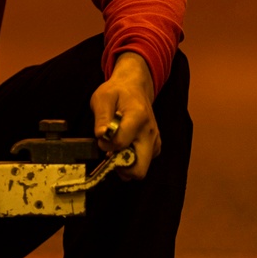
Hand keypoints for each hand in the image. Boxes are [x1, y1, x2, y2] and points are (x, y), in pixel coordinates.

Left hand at [89, 52, 160, 179]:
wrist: (134, 88)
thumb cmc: (117, 92)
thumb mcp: (102, 97)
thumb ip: (102, 117)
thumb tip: (101, 136)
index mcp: (138, 118)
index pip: (121, 144)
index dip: (106, 144)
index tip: (101, 135)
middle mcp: (150, 133)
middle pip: (139, 169)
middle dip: (120, 166)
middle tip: (108, 152)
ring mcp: (155, 142)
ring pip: (141, 169)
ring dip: (125, 163)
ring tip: (115, 145)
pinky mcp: (155, 147)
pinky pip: (143, 163)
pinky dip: (131, 160)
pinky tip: (123, 145)